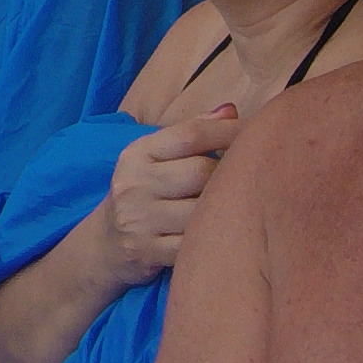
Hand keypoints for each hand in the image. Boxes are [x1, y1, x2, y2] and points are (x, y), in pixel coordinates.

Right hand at [98, 105, 241, 289]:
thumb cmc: (143, 193)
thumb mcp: (155, 158)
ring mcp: (140, 221)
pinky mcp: (149, 252)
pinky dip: (213, 237)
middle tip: (248, 176)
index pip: (191, 135)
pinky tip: (220, 232)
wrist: (104, 244)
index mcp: (137, 154)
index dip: (229, 131)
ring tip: (238, 204)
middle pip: (202, 172)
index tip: (257, 132)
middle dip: (229, 174)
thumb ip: (192, 132)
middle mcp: (134, 184)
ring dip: (225, 208)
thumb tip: (230, 111)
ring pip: (202, 210)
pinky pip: (196, 242)